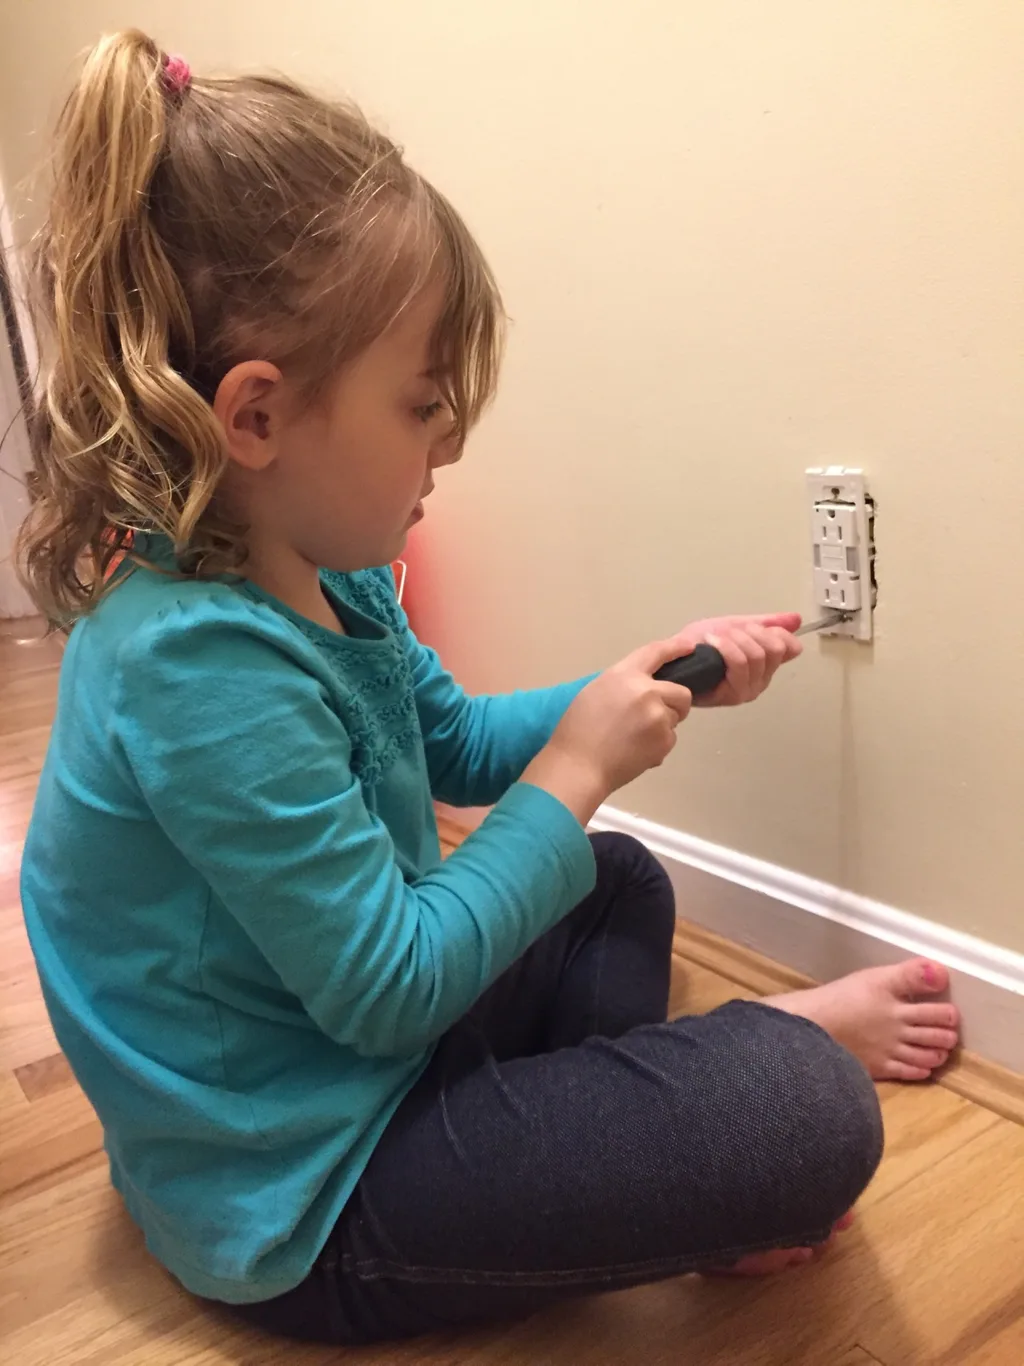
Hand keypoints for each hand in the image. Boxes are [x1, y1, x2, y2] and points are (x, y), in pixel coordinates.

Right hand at [522, 633, 694, 822]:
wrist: (578, 766)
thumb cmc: (577, 730)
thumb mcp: (596, 692)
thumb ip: (623, 685)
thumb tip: (645, 689)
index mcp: (624, 675)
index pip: (656, 653)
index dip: (675, 648)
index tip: (689, 648)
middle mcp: (647, 691)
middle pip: (681, 692)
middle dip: (675, 703)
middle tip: (656, 716)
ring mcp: (658, 716)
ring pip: (674, 718)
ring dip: (662, 726)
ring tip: (634, 738)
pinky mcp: (664, 740)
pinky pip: (670, 739)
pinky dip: (657, 746)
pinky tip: (635, 752)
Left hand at [676, 614, 802, 706]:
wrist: (673, 658)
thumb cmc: (701, 645)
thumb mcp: (736, 627)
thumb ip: (766, 624)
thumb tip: (797, 619)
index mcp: (766, 664)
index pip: (790, 647)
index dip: (774, 631)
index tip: (751, 626)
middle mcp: (762, 680)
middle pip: (774, 649)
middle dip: (750, 632)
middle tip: (729, 631)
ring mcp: (748, 690)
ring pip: (756, 655)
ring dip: (734, 639)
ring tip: (714, 637)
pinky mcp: (733, 695)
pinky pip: (739, 664)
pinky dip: (725, 647)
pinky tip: (711, 642)